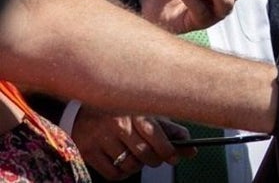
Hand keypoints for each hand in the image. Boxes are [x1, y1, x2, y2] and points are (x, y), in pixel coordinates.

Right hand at [72, 107, 193, 178]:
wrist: (85, 106)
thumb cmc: (124, 112)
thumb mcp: (147, 114)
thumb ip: (170, 131)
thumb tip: (192, 151)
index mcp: (135, 110)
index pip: (155, 135)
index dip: (168, 150)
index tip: (173, 157)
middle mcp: (118, 123)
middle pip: (144, 154)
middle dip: (155, 160)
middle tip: (156, 158)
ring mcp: (101, 137)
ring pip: (129, 166)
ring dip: (137, 166)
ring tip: (136, 157)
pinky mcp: (88, 151)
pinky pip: (113, 174)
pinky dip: (122, 173)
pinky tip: (122, 162)